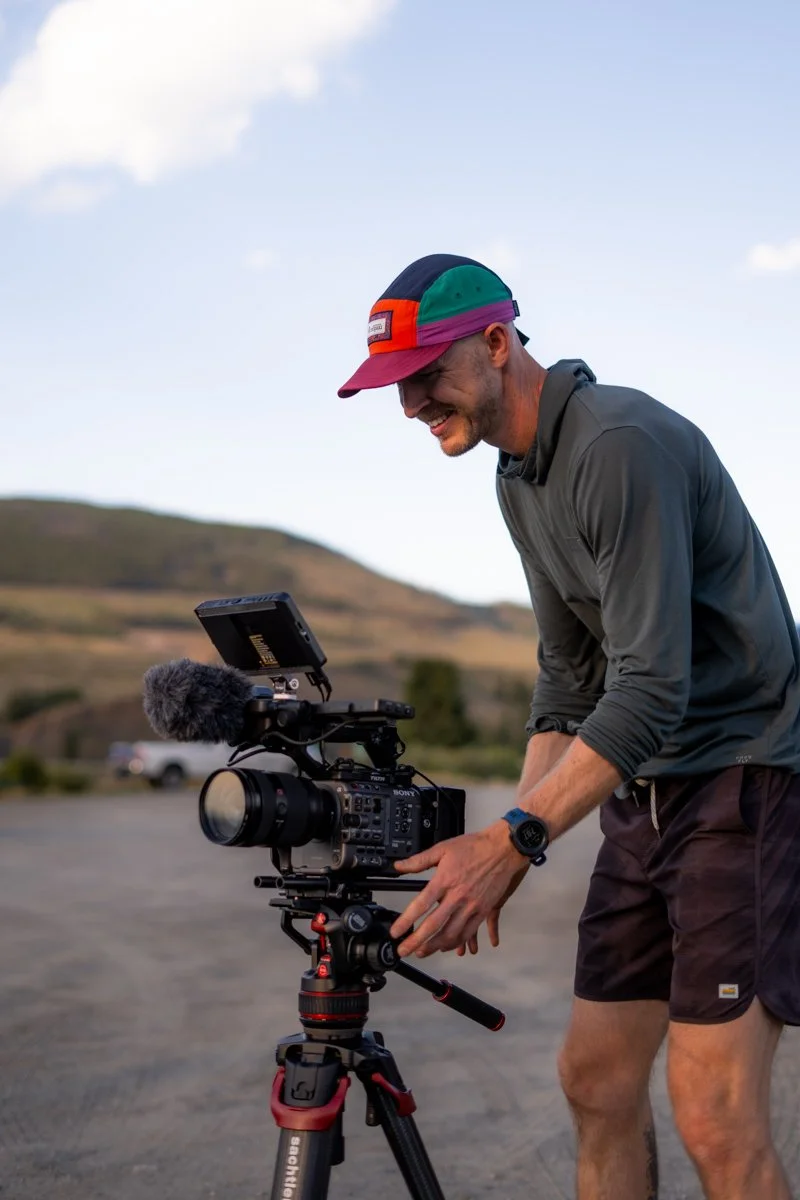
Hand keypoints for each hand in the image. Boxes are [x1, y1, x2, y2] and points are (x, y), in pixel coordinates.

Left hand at [389, 822, 528, 958]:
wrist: (503, 850)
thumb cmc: (475, 847)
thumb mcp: (443, 849)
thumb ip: (419, 860)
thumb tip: (399, 866)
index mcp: (445, 880)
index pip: (421, 904)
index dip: (406, 920)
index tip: (396, 931)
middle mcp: (458, 896)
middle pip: (435, 925)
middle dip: (417, 941)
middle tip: (405, 950)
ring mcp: (472, 905)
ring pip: (452, 934)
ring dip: (436, 946)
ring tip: (423, 952)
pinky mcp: (484, 910)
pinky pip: (470, 932)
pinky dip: (458, 942)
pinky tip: (448, 946)